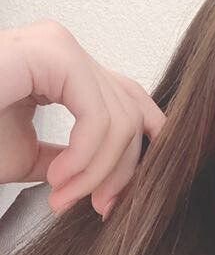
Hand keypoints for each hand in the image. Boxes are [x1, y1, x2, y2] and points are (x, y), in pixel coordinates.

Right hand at [0, 18, 165, 217]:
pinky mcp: (48, 54)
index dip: (144, 146)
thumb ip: (73, 158)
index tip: (125, 196)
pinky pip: (98, 115)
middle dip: (123, 170)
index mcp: (60, 70)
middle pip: (130, 111)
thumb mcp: (31, 157)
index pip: (128, 99)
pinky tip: (60, 178)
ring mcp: (55, 46)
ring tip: (65, 196)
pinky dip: (88, 157)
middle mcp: (61, 50)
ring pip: (121, 116)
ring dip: (99, 171)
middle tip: (99, 208)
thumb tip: (114, 175)